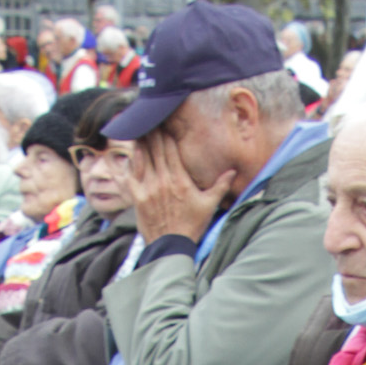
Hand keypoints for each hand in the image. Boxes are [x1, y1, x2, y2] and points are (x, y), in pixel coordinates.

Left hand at [127, 127, 235, 245]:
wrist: (171, 246)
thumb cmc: (192, 225)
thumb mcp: (209, 205)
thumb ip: (220, 186)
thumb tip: (233, 171)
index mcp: (180, 179)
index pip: (171, 149)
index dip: (166, 133)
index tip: (163, 121)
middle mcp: (163, 180)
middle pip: (156, 149)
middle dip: (153, 132)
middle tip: (149, 118)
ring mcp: (148, 188)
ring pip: (143, 158)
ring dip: (141, 142)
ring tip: (139, 128)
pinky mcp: (138, 197)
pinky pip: (133, 174)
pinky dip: (133, 161)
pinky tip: (133, 152)